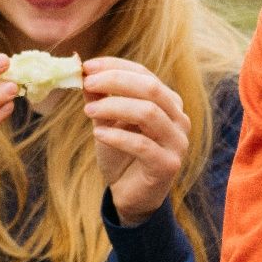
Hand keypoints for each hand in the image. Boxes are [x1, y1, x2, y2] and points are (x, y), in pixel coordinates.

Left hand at [81, 57, 189, 225]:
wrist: (130, 195)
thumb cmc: (120, 154)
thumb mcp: (107, 122)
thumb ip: (100, 98)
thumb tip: (83, 72)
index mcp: (168, 102)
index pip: (144, 74)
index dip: (116, 66)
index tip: (87, 66)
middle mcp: (179, 119)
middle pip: (150, 88)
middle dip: (115, 81)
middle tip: (87, 83)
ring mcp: (177, 142)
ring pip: (148, 113)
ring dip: (114, 107)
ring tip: (88, 110)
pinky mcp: (168, 165)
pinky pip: (142, 145)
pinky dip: (117, 136)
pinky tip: (98, 134)